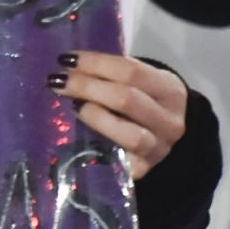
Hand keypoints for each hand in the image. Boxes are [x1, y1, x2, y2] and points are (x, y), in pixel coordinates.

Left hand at [47, 51, 186, 180]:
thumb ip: (113, 75)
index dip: (96, 63)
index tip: (67, 58)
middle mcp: (169, 121)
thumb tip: (70, 66)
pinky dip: (99, 143)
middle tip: (59, 80)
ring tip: (72, 104)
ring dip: (94, 115)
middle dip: (87, 86)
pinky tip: (80, 133)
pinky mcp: (143, 170)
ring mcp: (158, 149)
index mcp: (170, 90)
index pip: (132, 71)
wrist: (162, 137)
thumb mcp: (140, 83)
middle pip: (127, 100)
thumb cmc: (142, 101)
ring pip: (128, 133)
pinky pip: (118, 159)